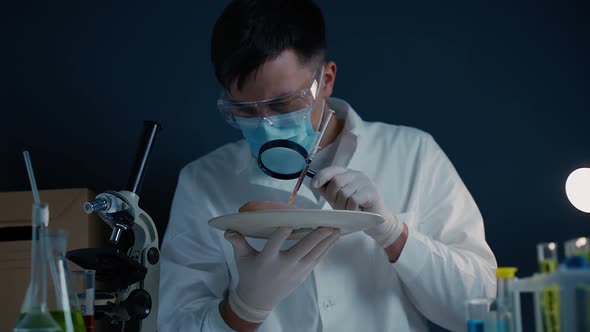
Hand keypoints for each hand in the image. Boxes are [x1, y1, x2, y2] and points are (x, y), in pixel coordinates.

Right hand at [224, 227, 339, 322]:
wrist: (258, 300)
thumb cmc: (249, 275)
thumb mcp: (241, 259)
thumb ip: (237, 243)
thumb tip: (228, 230)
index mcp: (266, 260)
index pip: (275, 242)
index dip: (283, 232)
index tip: (292, 221)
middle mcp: (283, 265)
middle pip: (302, 248)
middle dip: (317, 236)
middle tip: (328, 223)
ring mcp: (295, 271)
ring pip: (314, 254)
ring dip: (326, 242)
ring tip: (337, 229)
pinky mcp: (303, 275)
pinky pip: (317, 260)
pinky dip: (326, 250)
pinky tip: (334, 240)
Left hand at [311, 166, 403, 247]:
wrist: (376, 221)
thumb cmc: (355, 209)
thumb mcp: (338, 198)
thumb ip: (328, 190)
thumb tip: (314, 184)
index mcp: (347, 174)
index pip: (332, 170)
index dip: (321, 176)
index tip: (314, 186)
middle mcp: (356, 175)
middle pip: (337, 181)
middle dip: (333, 196)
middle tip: (339, 207)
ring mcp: (365, 182)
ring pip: (344, 192)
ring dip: (343, 206)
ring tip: (349, 211)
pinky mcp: (372, 192)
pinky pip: (354, 199)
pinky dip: (352, 209)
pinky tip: (356, 212)